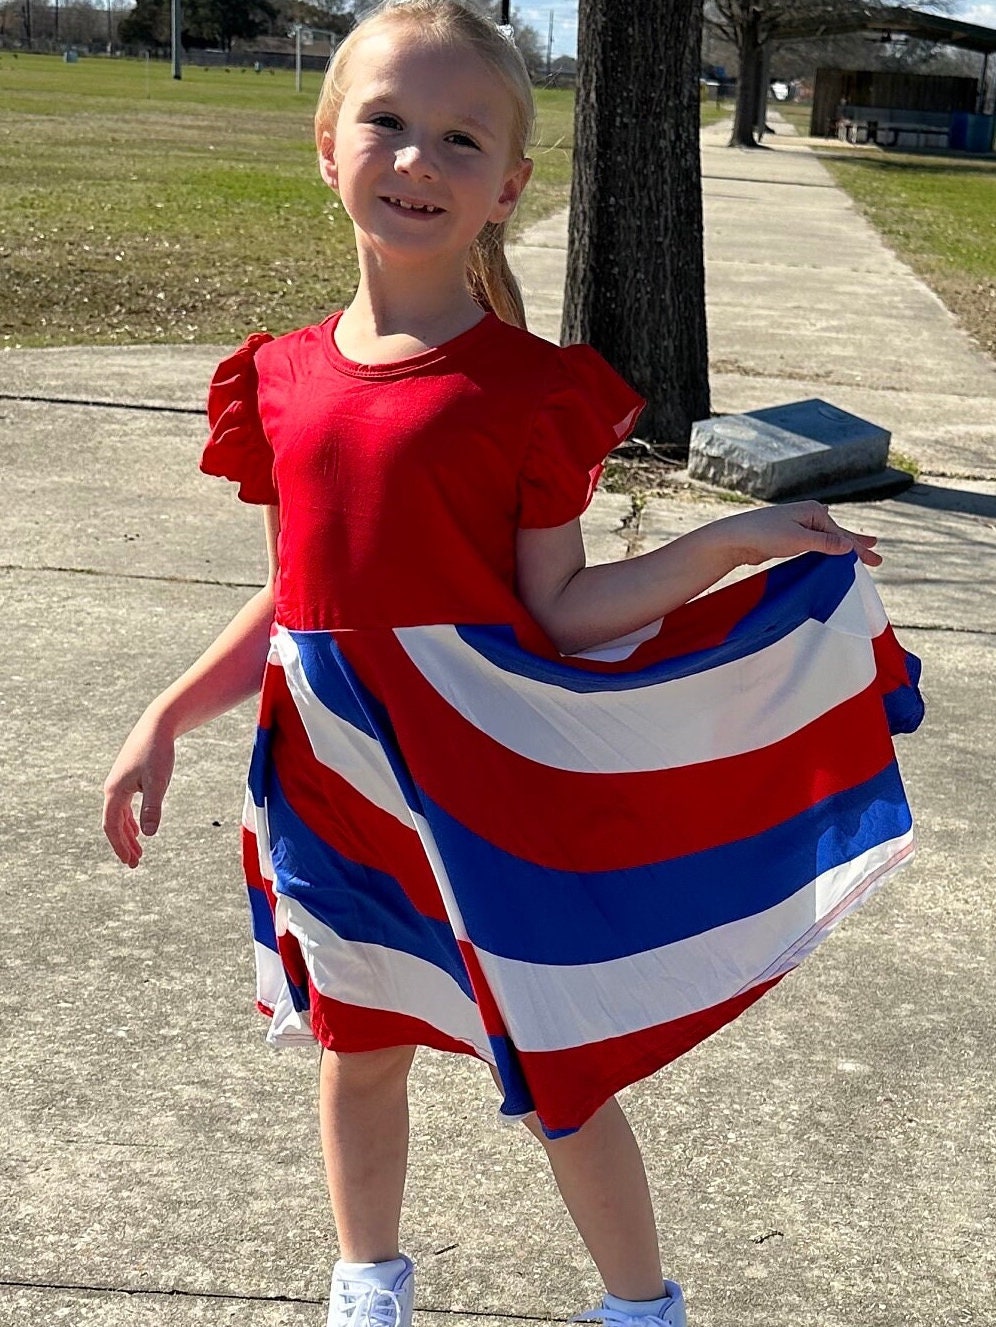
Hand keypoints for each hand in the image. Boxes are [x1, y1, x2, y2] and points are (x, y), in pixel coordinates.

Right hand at [102, 711, 175, 868]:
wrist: (157, 725)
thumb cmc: (158, 752)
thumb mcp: (158, 781)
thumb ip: (152, 808)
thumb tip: (148, 835)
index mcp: (115, 791)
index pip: (112, 826)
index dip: (119, 846)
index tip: (130, 862)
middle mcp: (113, 788)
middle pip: (114, 823)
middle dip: (123, 845)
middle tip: (134, 864)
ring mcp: (119, 783)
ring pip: (119, 815)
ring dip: (127, 834)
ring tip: (138, 850)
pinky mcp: (129, 777)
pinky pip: (125, 805)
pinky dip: (130, 820)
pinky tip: (138, 827)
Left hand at [725, 500, 881, 567]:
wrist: (735, 538)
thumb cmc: (765, 534)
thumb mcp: (798, 540)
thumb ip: (824, 544)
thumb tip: (848, 547)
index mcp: (813, 511)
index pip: (841, 534)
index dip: (858, 548)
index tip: (874, 560)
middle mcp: (807, 515)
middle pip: (837, 534)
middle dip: (856, 545)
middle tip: (877, 555)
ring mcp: (798, 526)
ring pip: (827, 540)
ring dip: (843, 547)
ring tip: (863, 550)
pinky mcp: (789, 538)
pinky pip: (815, 545)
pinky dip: (827, 550)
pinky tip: (834, 545)